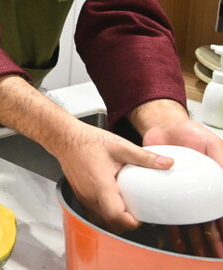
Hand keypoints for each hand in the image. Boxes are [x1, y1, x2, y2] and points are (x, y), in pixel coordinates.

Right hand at [53, 122, 170, 232]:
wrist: (64, 137)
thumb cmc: (87, 141)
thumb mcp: (120, 146)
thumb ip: (144, 156)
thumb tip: (167, 163)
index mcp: (101, 185)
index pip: (116, 216)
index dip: (131, 222)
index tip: (142, 215)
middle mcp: (90, 196)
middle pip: (110, 225)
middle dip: (126, 224)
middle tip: (138, 213)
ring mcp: (83, 198)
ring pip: (101, 222)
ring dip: (115, 221)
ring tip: (127, 209)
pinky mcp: (80, 196)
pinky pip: (93, 214)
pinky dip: (105, 216)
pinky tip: (113, 203)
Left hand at [132, 99, 222, 256]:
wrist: (162, 125)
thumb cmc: (190, 132)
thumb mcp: (212, 144)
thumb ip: (222, 161)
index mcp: (214, 181)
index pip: (220, 208)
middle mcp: (198, 189)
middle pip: (207, 217)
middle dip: (211, 236)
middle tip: (213, 252)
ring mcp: (181, 190)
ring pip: (189, 217)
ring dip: (193, 236)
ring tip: (196, 250)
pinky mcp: (164, 188)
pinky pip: (168, 209)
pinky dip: (171, 224)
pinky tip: (174, 237)